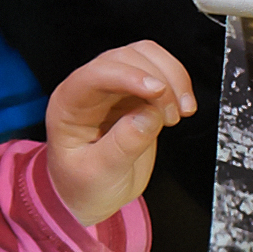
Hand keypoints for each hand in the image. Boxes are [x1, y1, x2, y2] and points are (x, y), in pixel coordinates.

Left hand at [43, 40, 197, 222]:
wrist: (91, 195)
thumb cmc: (83, 186)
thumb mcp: (98, 175)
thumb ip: (121, 146)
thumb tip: (148, 116)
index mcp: (69, 105)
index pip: (96, 74)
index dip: (128, 75)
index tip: (158, 91)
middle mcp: (90, 89)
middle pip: (126, 58)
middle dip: (158, 79)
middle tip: (174, 115)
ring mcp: (114, 88)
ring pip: (146, 57)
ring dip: (172, 77)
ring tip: (182, 110)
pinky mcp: (137, 94)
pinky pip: (161, 72)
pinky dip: (178, 84)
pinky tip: (182, 108)